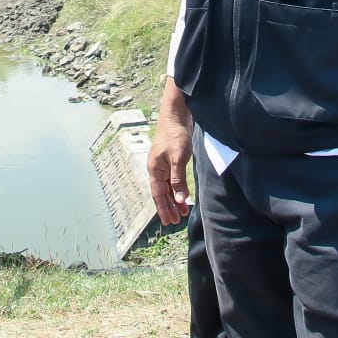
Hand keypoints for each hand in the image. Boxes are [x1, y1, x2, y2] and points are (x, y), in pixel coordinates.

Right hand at [147, 77, 193, 226]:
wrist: (177, 115)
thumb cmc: (176, 135)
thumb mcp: (178, 159)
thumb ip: (178, 180)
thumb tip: (179, 199)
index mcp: (154, 169)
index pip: (158, 195)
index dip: (164, 209)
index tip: (169, 222)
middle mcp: (156, 168)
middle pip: (161, 193)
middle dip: (168, 207)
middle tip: (176, 221)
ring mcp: (163, 163)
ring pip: (167, 186)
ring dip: (174, 199)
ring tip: (182, 211)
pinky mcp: (171, 159)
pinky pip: (172, 179)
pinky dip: (177, 188)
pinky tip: (182, 193)